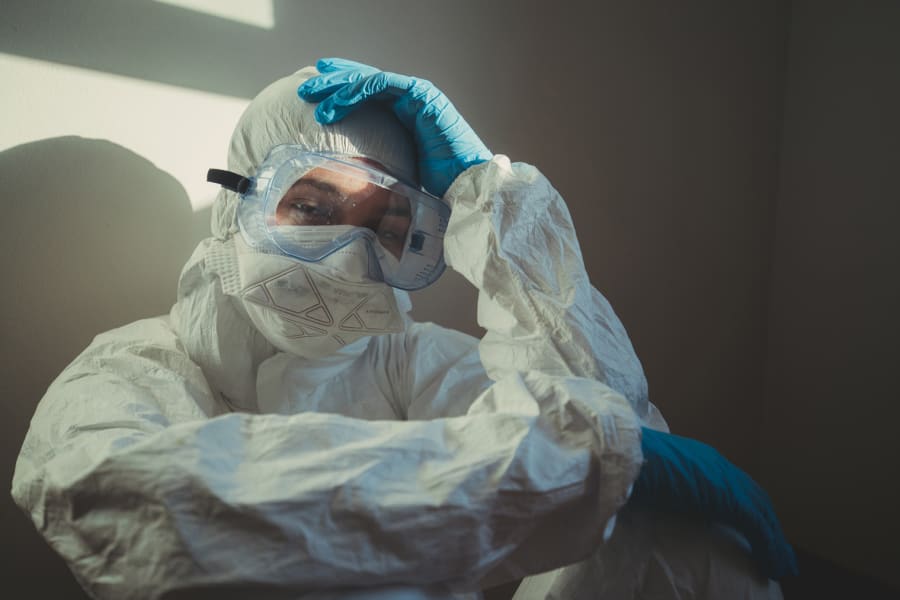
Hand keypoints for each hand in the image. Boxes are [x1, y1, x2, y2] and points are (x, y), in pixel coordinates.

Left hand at [298, 57, 492, 197]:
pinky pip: (383, 85)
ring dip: (339, 86)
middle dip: (334, 82)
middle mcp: (411, 99)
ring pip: (370, 80)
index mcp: (406, 113)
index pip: (368, 94)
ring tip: (314, 96)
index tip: (317, 96)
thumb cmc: (437, 186)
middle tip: (306, 87)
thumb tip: (352, 179)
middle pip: (365, 81)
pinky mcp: (422, 96)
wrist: (466, 187)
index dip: (341, 91)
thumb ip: (380, 162)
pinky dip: (358, 91)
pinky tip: (337, 101)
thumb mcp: (399, 170)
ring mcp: (418, 95)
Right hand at [629, 427, 798, 579]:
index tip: (755, 530)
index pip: (736, 485)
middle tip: (777, 552)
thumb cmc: (627, 466)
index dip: (749, 508)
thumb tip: (659, 501)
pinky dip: (769, 547)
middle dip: (768, 525)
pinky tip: (771, 566)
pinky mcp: (728, 496)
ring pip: (761, 512)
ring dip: (773, 541)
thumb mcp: (652, 478)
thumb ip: (664, 488)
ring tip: (780, 565)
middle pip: (755, 498)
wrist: (623, 454)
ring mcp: (724, 479)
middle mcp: (717, 465)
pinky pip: (757, 526)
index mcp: (700, 460)